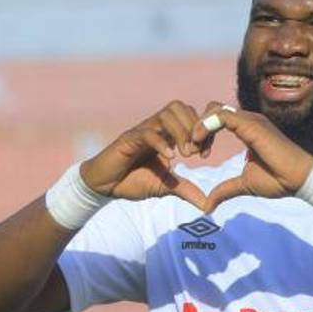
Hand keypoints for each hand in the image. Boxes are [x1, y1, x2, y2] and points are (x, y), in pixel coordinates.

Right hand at [80, 102, 209, 209]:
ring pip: (166, 114)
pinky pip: (148, 133)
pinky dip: (161, 143)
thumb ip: (186, 190)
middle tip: (196, 152)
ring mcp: (142, 131)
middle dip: (193, 126)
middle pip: (180, 107)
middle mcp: (156, 128)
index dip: (203, 131)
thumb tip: (208, 204)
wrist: (104, 186)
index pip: (191, 116)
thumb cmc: (133, 181)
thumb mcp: (165, 186)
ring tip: (185, 154)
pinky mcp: (129, 139)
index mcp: (167, 134)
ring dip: (181, 132)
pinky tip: (170, 158)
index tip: (205, 153)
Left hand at [191, 103, 312, 210]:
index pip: (218, 119)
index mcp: (247, 129)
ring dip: (199, 126)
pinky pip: (221, 116)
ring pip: (215, 109)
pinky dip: (205, 126)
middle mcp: (248, 120)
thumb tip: (207, 206)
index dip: (203, 133)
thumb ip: (225, 189)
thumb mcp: (244, 185)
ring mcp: (250, 120)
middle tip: (192, 151)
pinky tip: (199, 143)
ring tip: (194, 148)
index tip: (198, 155)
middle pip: (213, 109)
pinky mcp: (250, 124)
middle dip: (198, 126)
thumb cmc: (278, 180)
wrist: (298, 180)